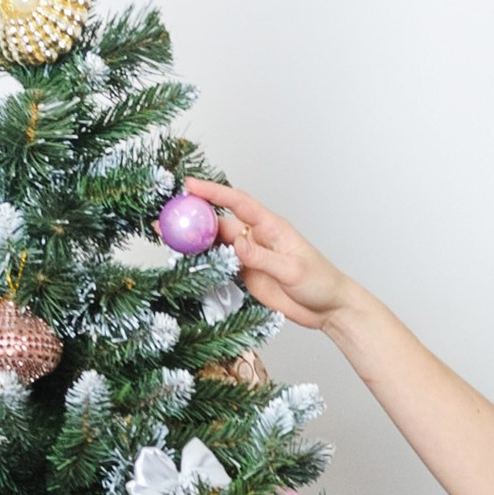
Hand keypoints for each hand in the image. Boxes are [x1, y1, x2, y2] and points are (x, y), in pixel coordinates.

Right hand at [179, 182, 351, 329]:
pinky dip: (203, 261)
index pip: (238, 203)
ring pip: (216, 243)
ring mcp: (250, 256)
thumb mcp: (292, 270)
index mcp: (271, 226)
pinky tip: (185, 260)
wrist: (328, 309)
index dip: (213, 193)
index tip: (190, 185)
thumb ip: (262, 257)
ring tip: (166, 236)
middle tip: (165, 215)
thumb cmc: (320, 283)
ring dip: (193, 240)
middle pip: (219, 222)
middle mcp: (257, 237)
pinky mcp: (246, 274)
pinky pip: (220, 264)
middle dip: (192, 216)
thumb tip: (236, 243)